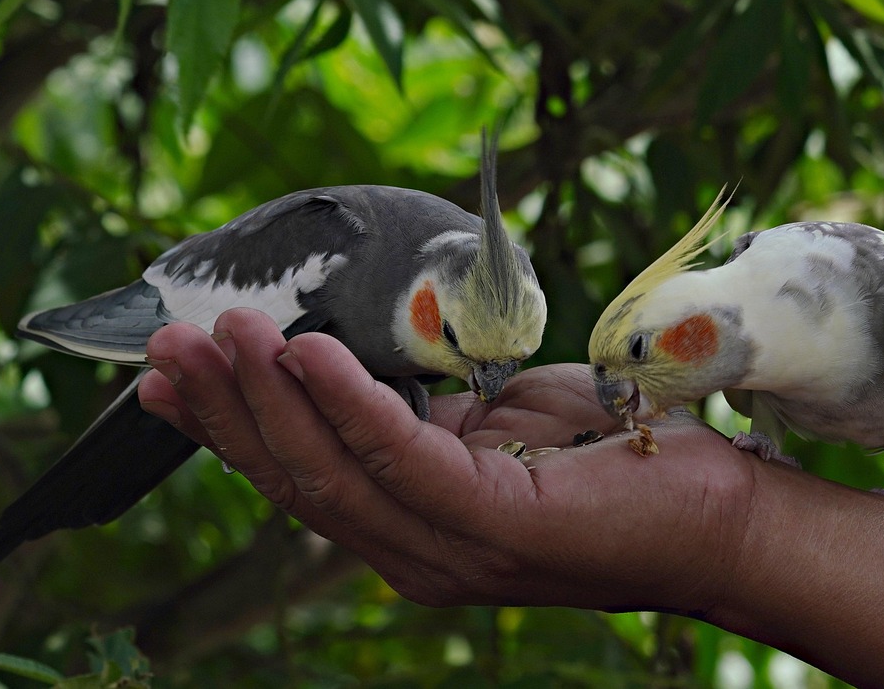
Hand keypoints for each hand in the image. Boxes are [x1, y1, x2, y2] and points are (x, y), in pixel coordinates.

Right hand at [137, 308, 757, 615]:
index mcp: (407, 526)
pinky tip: (308, 351)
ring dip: (267, 396)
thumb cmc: (608, 454)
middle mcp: (412, 551)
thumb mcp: (492, 420)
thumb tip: (349, 355)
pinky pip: (402, 456)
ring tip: (222, 330)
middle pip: (291, 477)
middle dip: (223, 407)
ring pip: (330, 471)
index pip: (295, 476)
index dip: (226, 427)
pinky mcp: (495, 529)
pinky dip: (347, 402)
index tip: (167, 377)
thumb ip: (420, 408)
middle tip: (168, 341)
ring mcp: (450, 549)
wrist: (716, 506)